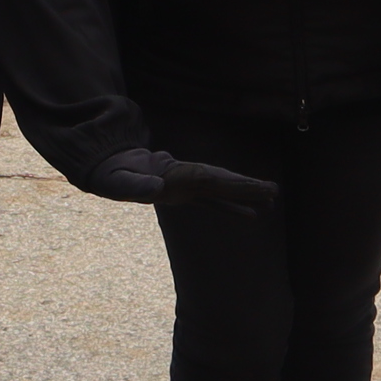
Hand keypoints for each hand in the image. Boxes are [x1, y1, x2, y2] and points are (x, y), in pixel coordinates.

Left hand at [90, 147, 277, 213]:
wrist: (107, 164)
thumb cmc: (111, 174)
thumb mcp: (118, 181)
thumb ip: (135, 185)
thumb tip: (157, 188)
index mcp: (173, 173)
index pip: (208, 179)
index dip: (231, 183)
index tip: (252, 187)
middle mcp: (186, 176)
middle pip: (222, 181)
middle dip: (247, 186)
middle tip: (274, 190)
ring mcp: (187, 185)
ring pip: (222, 190)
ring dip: (245, 195)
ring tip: (272, 199)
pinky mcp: (185, 195)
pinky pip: (214, 202)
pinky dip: (232, 208)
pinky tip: (252, 216)